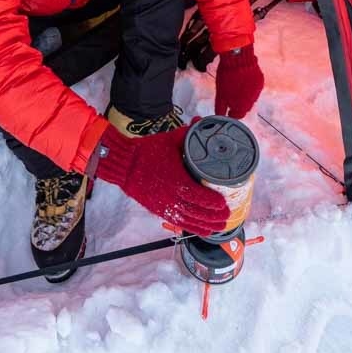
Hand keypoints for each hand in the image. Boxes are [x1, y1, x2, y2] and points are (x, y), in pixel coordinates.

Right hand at [93, 125, 230, 234]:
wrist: (124, 164)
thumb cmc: (146, 151)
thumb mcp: (169, 140)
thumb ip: (187, 134)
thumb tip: (200, 122)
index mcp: (178, 180)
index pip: (201, 197)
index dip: (214, 203)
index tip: (224, 204)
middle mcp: (173, 197)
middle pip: (198, 213)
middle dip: (214, 217)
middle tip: (227, 216)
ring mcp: (165, 206)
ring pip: (189, 221)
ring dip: (205, 226)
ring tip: (218, 227)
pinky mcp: (158, 210)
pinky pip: (178, 223)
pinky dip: (191, 227)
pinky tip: (201, 230)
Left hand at [214, 45, 263, 118]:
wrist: (238, 58)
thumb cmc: (226, 76)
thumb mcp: (220, 94)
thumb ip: (220, 107)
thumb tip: (219, 116)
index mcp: (241, 105)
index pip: (238, 116)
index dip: (231, 114)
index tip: (228, 111)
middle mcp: (252, 100)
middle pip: (245, 108)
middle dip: (238, 105)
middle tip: (231, 98)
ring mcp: (257, 91)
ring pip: (251, 98)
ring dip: (244, 96)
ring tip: (237, 87)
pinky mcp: (260, 82)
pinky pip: (255, 89)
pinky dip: (250, 87)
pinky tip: (243, 81)